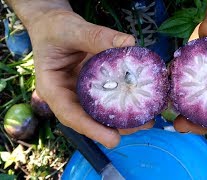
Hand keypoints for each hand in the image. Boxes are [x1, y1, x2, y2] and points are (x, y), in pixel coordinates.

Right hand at [28, 9, 153, 147]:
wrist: (53, 25)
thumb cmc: (55, 28)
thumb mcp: (71, 30)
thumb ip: (96, 36)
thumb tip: (129, 43)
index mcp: (52, 87)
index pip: (69, 114)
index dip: (91, 129)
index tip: (113, 140)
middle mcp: (67, 95)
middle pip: (89, 119)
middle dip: (114, 127)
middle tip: (140, 126)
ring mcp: (81, 92)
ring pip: (100, 112)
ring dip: (122, 118)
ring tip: (147, 119)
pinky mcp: (93, 87)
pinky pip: (108, 97)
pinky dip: (123, 101)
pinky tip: (141, 102)